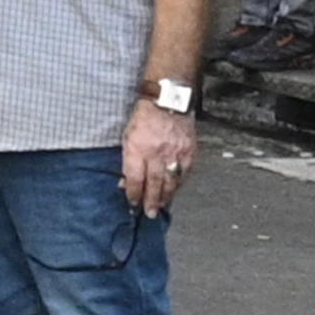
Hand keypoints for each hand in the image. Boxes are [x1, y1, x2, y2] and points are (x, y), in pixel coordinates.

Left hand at [120, 99, 196, 215]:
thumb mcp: (127, 137)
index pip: (136, 179)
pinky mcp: (189, 151)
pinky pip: (185, 172)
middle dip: (151, 202)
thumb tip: (125, 182)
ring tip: (162, 207)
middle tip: (150, 214)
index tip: (133, 203)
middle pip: (154, 184)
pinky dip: (179, 183)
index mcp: (138, 149)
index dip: (134, 194)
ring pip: (171, 181)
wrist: (168, 101)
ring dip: (166, 197)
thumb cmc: (144, 118)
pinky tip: (175, 190)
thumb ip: (128, 161)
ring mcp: (175, 153)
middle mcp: (157, 153)